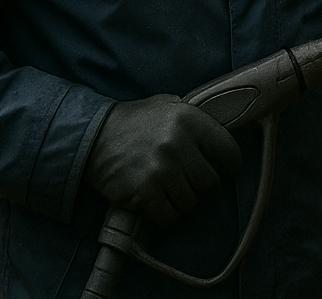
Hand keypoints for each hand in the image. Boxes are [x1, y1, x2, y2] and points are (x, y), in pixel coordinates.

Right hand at [84, 94, 241, 225]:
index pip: (230, 153)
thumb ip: (196, 120)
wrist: (91, 136)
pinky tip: (154, 202)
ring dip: (180, 201)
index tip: (219, 170)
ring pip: (190, 202)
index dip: (227, 166)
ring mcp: (162, 169)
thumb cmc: (134, 122)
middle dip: (200, 186)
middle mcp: (178, 143)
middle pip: (210, 183)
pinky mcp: (144, 191)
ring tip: (166, 189)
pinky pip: (169, 216)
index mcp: (191, 120)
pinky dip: (164, 215)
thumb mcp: (168, 106)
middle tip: (185, 181)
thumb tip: (220, 139)